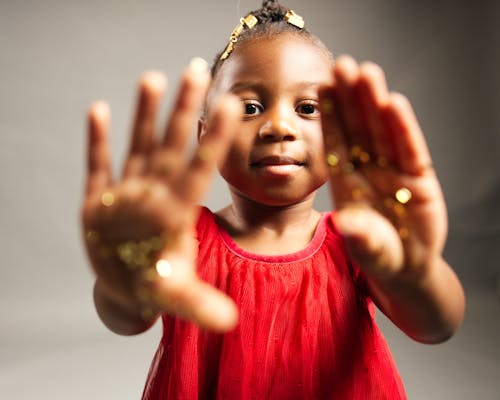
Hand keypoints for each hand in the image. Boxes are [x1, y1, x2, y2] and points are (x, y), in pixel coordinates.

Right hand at [81, 59, 239, 331]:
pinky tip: (99, 110)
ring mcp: (128, 192)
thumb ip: (200, 304)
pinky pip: (99, 164)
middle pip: (173, 144)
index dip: (214, 138)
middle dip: (185, 110)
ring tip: (154, 78)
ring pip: (139, 145)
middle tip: (198, 71)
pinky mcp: (100, 200)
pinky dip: (98, 140)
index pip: (199, 168)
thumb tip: (231, 323)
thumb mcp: (176, 296)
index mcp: (177, 211)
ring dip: (144, 114)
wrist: (128, 288)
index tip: (230, 105)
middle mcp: (156, 193)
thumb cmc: (155, 286)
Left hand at [318, 55, 446, 279]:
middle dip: (350, 98)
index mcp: (347, 182)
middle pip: (359, 129)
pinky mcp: (420, 180)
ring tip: (366, 73)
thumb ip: (358, 235)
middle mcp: (369, 171)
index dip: (329, 116)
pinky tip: (394, 104)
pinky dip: (403, 129)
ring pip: (383, 133)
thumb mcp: (365, 247)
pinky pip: (410, 150)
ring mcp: (395, 172)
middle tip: (341, 64)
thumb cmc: (376, 254)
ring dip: (374, 103)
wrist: (405, 268)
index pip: (336, 142)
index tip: (320, 87)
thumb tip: (346, 224)